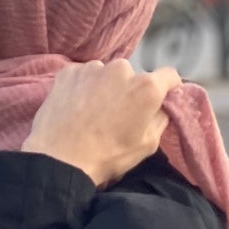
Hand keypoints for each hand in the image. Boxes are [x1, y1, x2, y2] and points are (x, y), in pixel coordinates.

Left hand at [22, 60, 180, 187]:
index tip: (162, 98)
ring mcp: (92, 68)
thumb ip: (161, 117)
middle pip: (133, 76)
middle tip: (117, 115)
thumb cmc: (107, 155)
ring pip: (106, 75)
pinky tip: (76, 108)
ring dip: (104, 88)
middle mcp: (121, 69)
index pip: (169, 76)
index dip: (168, 87)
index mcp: (146, 87)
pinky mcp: (68, 72)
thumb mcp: (147, 144)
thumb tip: (163, 105)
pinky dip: (82, 87)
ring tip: (92, 113)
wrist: (59, 159)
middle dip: (129, 91)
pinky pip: (83, 76)